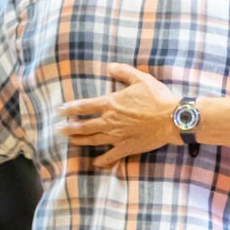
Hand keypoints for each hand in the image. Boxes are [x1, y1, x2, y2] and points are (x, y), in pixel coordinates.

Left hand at [59, 64, 180, 167]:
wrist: (171, 118)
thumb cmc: (157, 97)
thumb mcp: (140, 78)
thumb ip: (123, 72)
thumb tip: (110, 66)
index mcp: (111, 104)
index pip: (85, 106)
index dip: (70, 108)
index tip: (60, 110)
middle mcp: (110, 121)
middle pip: (84, 126)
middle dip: (69, 128)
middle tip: (58, 130)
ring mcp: (117, 136)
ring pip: (93, 139)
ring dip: (80, 140)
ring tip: (71, 141)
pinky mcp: (127, 147)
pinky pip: (111, 156)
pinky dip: (102, 160)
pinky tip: (95, 163)